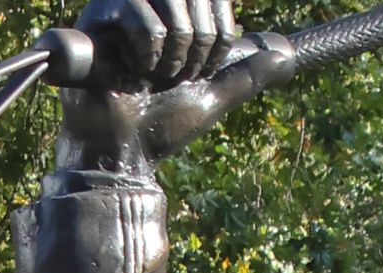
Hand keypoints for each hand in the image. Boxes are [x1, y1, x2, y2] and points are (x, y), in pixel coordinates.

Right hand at [54, 0, 291, 175]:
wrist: (122, 148)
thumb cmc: (162, 125)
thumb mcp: (213, 96)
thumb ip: (246, 74)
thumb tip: (283, 54)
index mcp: (177, 15)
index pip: (218, 4)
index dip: (217, 44)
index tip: (197, 71)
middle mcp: (151, 3)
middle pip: (200, 7)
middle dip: (197, 55)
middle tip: (172, 77)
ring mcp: (125, 5)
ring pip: (176, 14)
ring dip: (172, 60)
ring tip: (149, 76)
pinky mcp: (100, 14)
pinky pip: (146, 21)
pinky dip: (147, 56)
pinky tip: (129, 71)